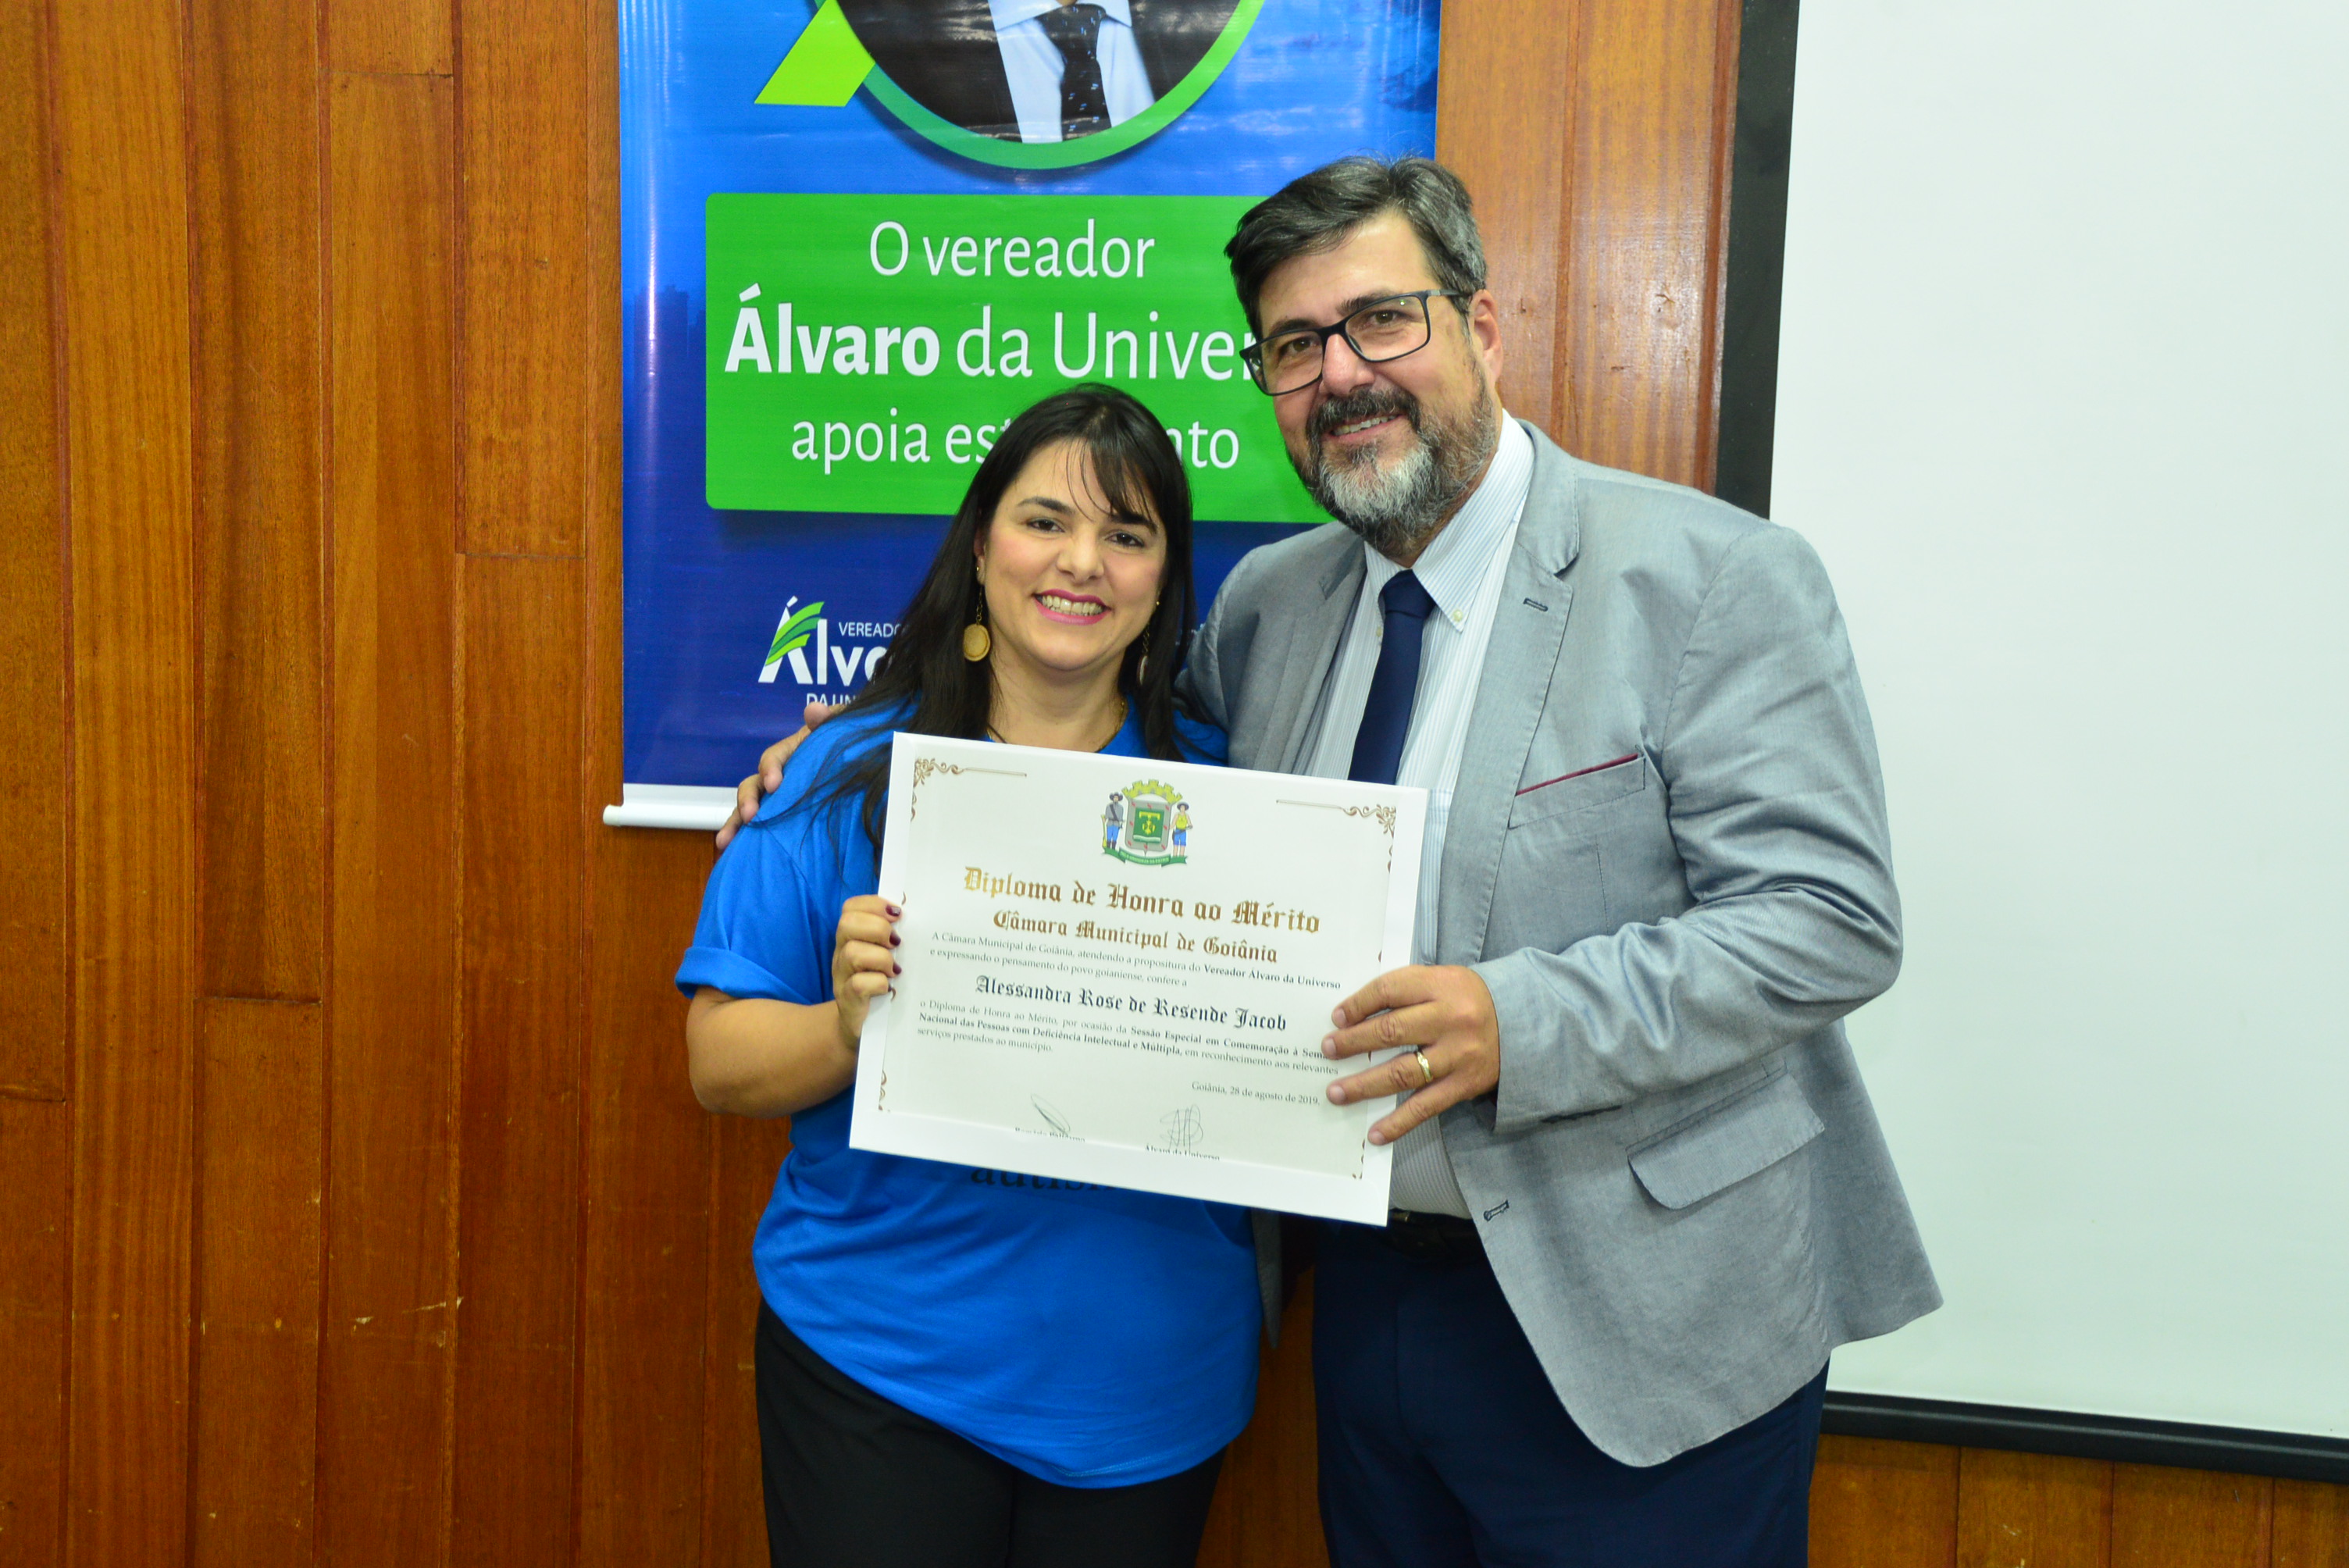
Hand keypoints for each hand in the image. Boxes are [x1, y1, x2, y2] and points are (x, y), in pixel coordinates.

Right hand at [715, 700, 839, 848]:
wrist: (862, 762)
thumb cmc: (849, 741)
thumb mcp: (845, 725)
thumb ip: (831, 717)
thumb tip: (813, 710)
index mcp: (791, 752)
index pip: (772, 758)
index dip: (770, 769)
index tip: (775, 784)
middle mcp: (778, 775)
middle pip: (754, 785)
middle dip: (748, 800)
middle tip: (750, 816)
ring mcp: (777, 798)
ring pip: (749, 809)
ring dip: (735, 823)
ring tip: (725, 842)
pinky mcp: (782, 817)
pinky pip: (760, 829)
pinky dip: (746, 840)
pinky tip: (735, 855)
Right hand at [830, 894, 900, 1049]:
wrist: (860, 1028)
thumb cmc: (879, 986)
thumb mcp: (885, 958)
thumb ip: (894, 939)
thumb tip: (922, 921)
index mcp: (852, 939)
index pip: (852, 907)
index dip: (874, 904)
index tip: (898, 914)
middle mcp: (842, 954)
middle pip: (848, 924)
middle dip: (878, 928)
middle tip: (897, 943)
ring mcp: (842, 977)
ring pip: (853, 953)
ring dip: (881, 958)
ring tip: (895, 969)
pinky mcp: (849, 1000)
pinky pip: (859, 984)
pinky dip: (878, 983)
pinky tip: (889, 988)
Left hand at [1321, 965, 1500, 1144]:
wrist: (1521, 1023)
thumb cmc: (1467, 999)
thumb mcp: (1441, 980)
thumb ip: (1404, 991)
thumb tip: (1353, 1015)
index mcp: (1441, 986)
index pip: (1390, 990)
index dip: (1358, 1004)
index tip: (1336, 1018)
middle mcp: (1450, 1019)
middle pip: (1391, 1031)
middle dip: (1353, 1042)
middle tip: (1327, 1050)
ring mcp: (1457, 1056)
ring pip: (1402, 1073)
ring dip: (1364, 1085)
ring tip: (1336, 1092)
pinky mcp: (1464, 1086)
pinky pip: (1425, 1107)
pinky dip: (1398, 1122)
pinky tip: (1375, 1133)